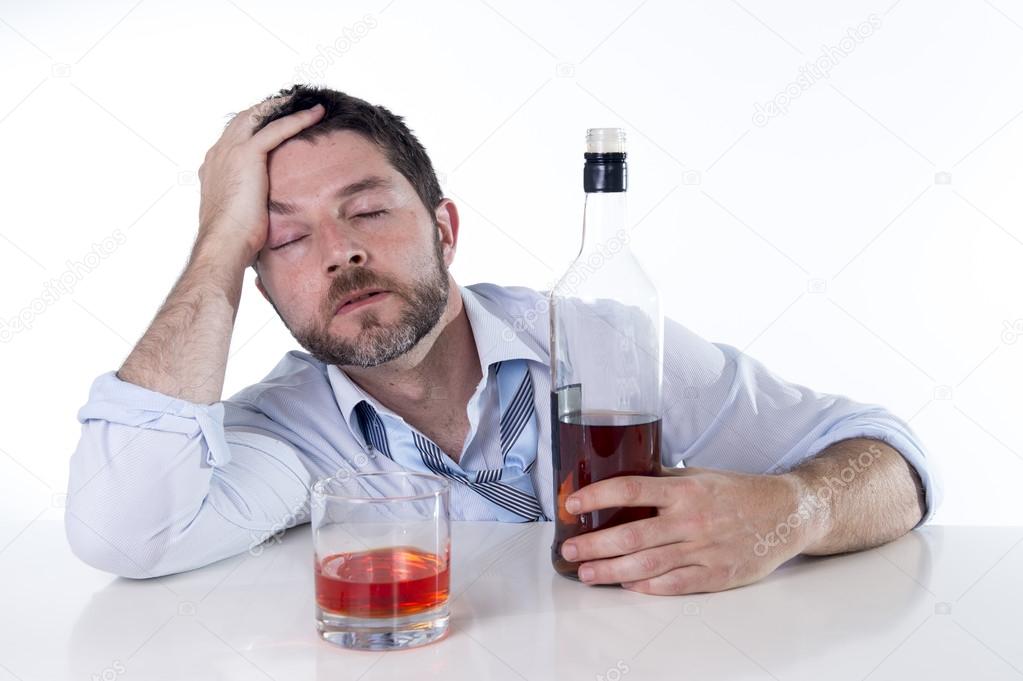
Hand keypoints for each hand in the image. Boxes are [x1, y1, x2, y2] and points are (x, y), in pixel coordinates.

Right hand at [196, 95, 325, 265]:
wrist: (224, 244)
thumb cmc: (233, 241)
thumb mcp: (239, 216)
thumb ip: (248, 205)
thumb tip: (263, 217)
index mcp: (214, 168)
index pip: (235, 137)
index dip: (255, 127)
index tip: (274, 123)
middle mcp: (218, 154)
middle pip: (245, 119)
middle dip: (268, 109)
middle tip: (291, 102)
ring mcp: (230, 151)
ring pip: (259, 116)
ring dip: (283, 106)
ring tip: (305, 101)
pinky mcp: (247, 154)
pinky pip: (277, 128)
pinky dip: (298, 118)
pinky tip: (316, 113)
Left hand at [558, 467, 812, 594]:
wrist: (786, 514)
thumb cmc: (738, 493)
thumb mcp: (699, 475)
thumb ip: (663, 478)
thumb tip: (623, 474)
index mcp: (684, 489)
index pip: (630, 490)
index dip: (596, 497)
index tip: (571, 504)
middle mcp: (691, 520)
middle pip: (631, 535)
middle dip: (594, 545)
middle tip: (570, 551)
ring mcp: (704, 550)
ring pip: (647, 564)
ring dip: (611, 571)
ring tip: (587, 573)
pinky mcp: (717, 574)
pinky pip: (675, 584)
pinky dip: (647, 586)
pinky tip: (627, 585)